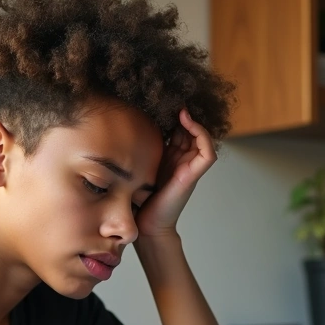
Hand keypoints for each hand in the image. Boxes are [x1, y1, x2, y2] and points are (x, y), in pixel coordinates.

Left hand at [135, 109, 217, 238]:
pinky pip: (208, 153)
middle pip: (191, 130)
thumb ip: (133, 150)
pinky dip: (203, 135)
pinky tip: (187, 122)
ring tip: (181, 109)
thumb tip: (116, 128)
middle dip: (183, 114)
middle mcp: (182, 161)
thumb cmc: (137, 201)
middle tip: (171, 99)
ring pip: (203, 138)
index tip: (161, 102)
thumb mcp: (134, 166)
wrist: (145, 225)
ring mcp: (189, 169)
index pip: (178, 130)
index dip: (173, 115)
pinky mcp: (193, 176)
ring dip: (195, 121)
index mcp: (170, 158)